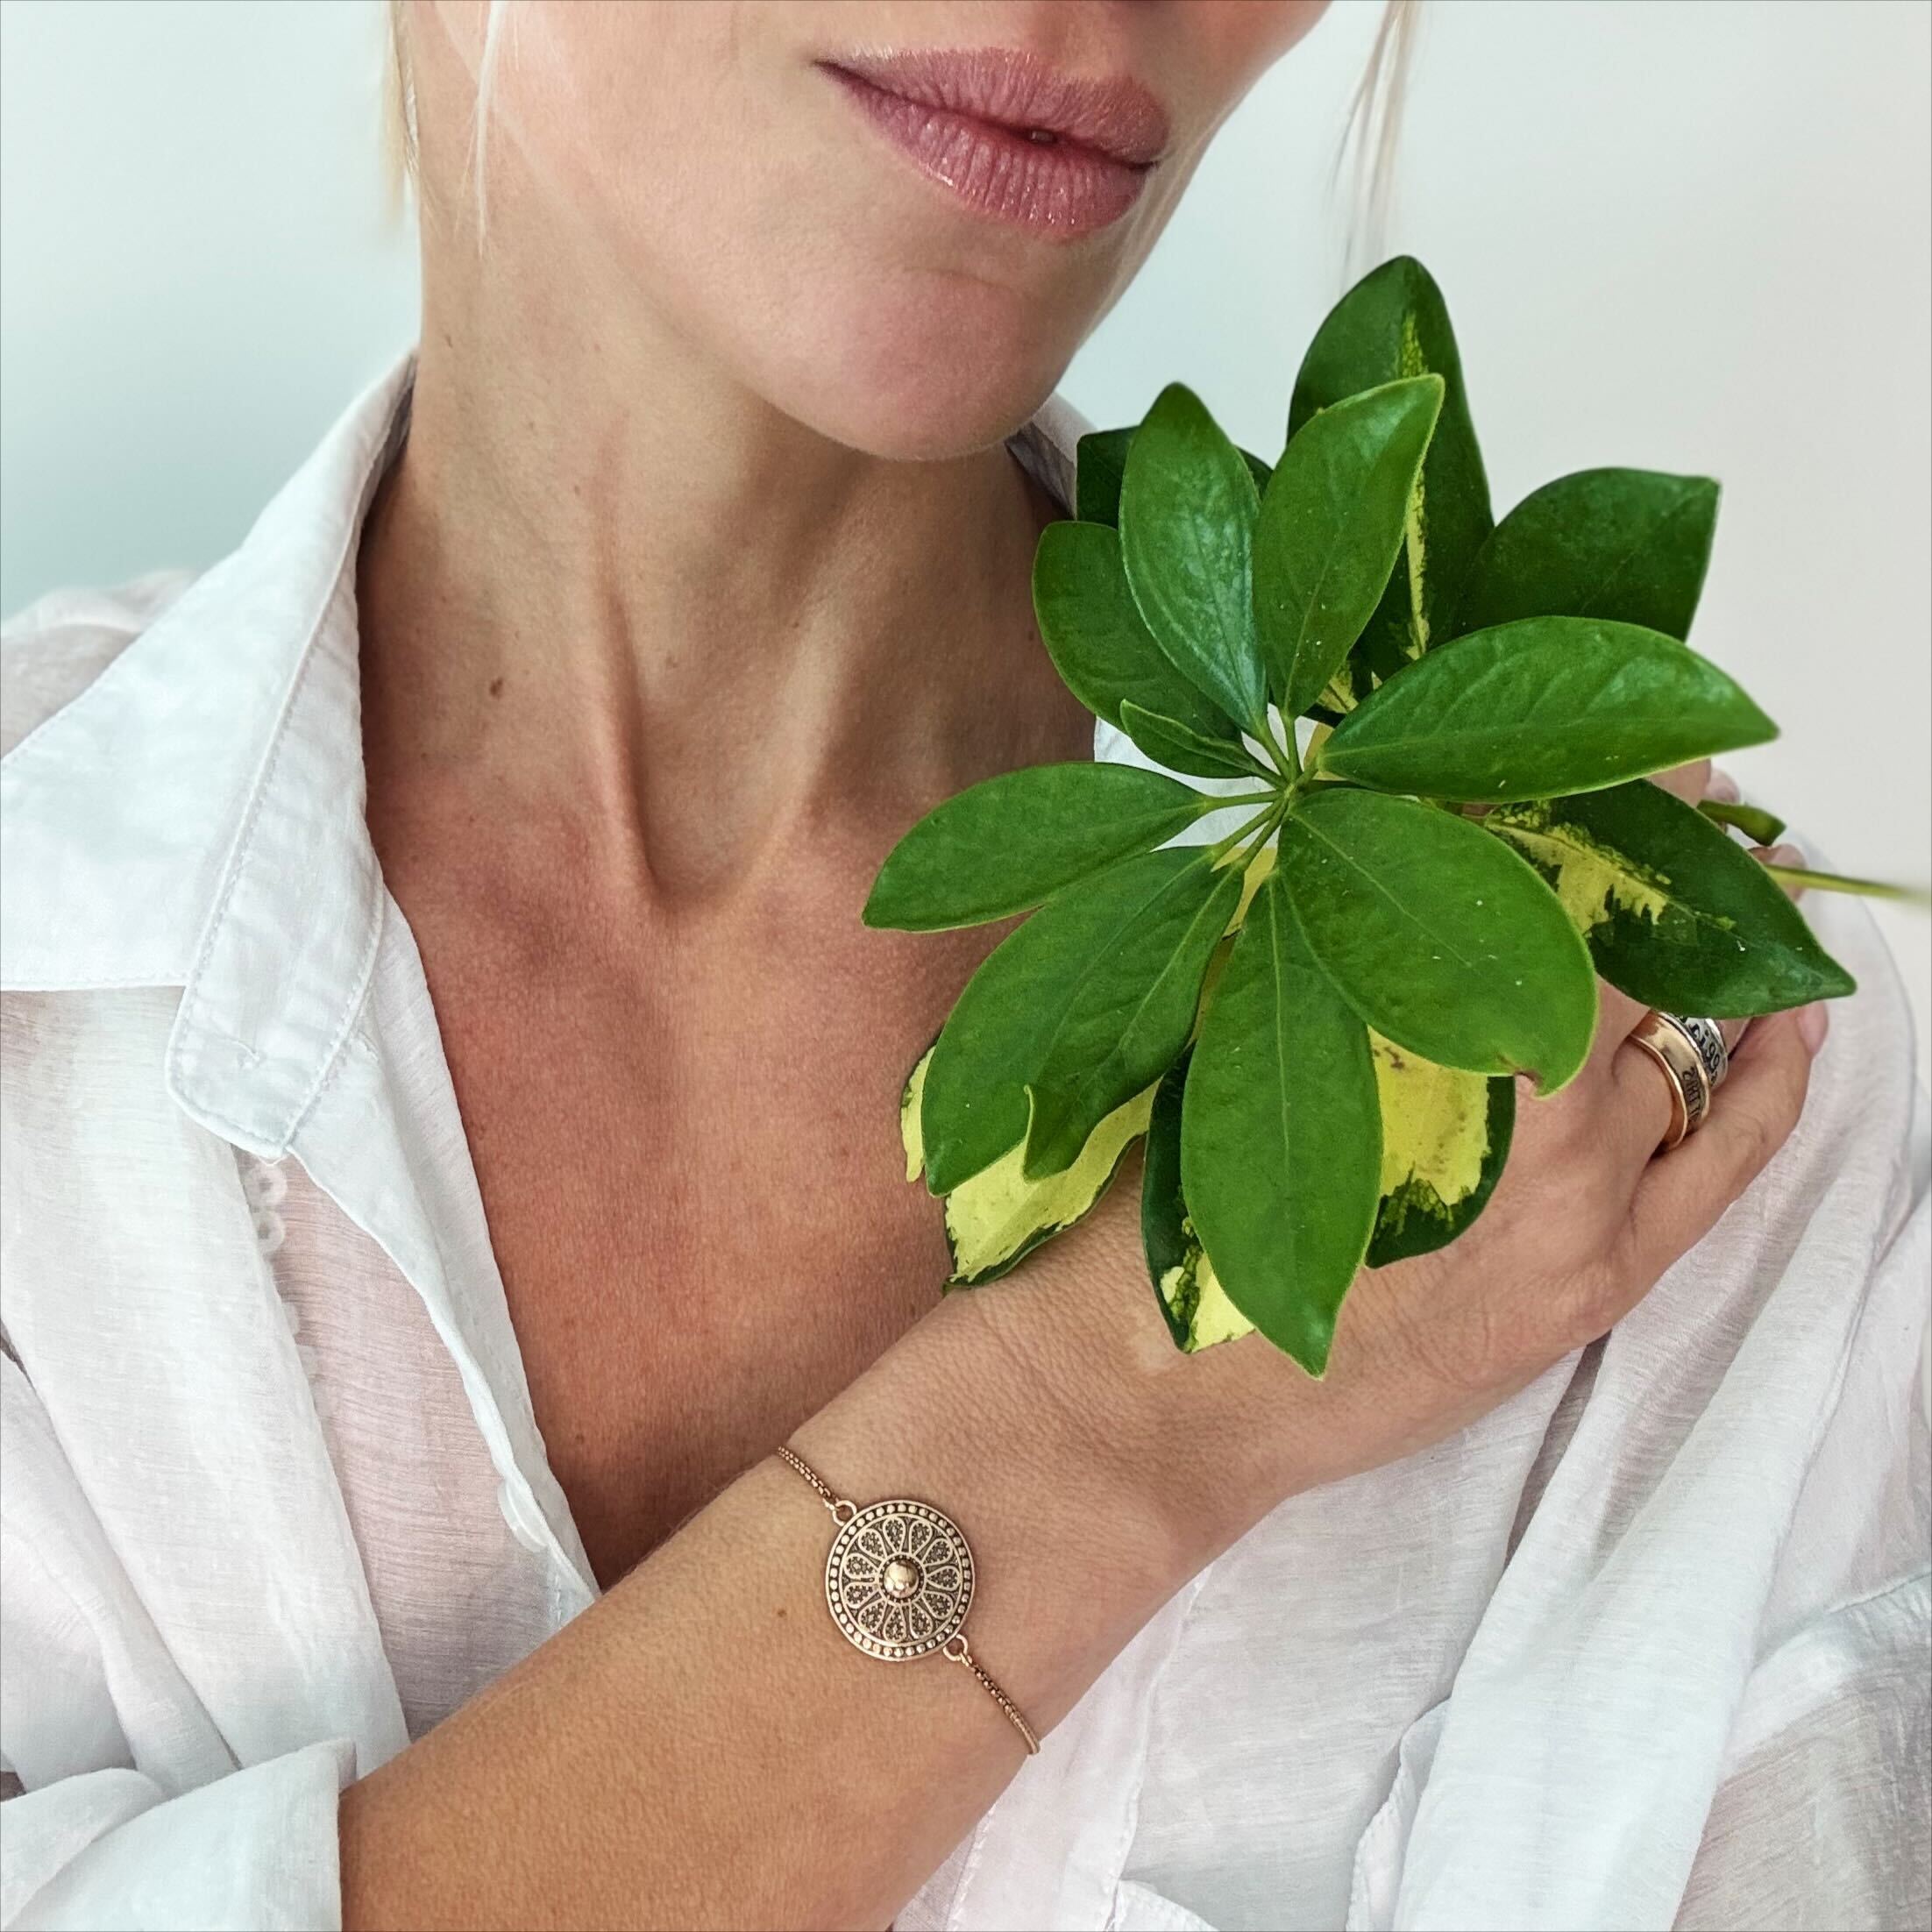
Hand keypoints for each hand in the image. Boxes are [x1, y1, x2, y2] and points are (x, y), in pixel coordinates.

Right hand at [950, 765, 1827, 1570]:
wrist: (1157, 1403)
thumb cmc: (1167, 1220)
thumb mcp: (1234, 1046)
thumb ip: (1330, 948)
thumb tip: (1386, 842)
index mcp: (1441, 1060)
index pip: (1561, 903)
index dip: (1605, 815)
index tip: (1630, 752)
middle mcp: (1535, 1135)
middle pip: (1628, 965)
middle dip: (1642, 878)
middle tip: (1656, 803)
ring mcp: (1579, 1222)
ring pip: (1676, 1053)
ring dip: (1691, 971)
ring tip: (1715, 891)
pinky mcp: (1592, 1290)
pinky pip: (1717, 1166)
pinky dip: (1763, 1088)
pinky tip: (1788, 1024)